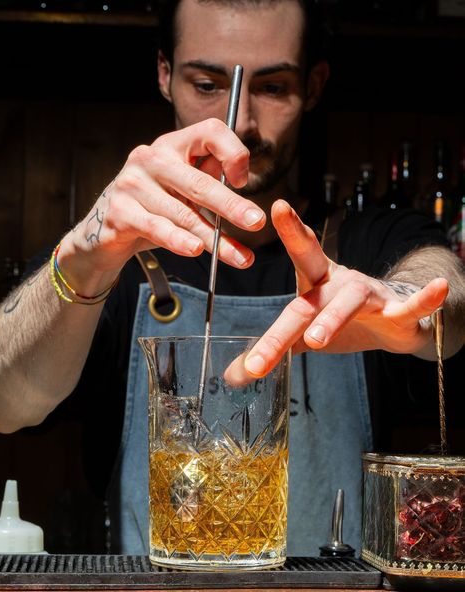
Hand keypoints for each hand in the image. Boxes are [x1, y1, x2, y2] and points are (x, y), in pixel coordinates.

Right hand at [61, 118, 265, 276]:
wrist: (105, 231)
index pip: (210, 131)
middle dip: (231, 206)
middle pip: (199, 181)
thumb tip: (243, 186)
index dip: (233, 153)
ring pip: (183, 214)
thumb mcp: (182, 190)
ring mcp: (132, 184)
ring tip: (237, 257)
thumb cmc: (154, 208)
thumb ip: (209, 182)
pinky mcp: (119, 212)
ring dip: (214, 239)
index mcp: (173, 145)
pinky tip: (195, 250)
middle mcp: (150, 158)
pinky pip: (157, 228)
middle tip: (256, 223)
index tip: (243, 182)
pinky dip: (178, 241)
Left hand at [228, 200, 447, 383]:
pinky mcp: (397, 313)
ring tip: (317, 339)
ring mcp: (369, 296)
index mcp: (316, 284)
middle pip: (312, 297)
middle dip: (287, 324)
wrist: (391, 324)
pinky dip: (425, 299)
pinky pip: (411, 306)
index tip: (277, 206)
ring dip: (334, 317)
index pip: (300, 257)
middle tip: (263, 353)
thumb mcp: (304, 336)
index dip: (291, 232)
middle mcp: (340, 283)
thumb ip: (273, 349)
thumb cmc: (340, 321)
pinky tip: (437, 290)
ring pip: (351, 300)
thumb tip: (232, 376)